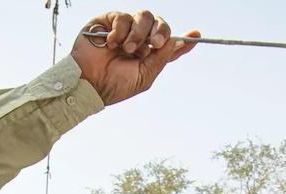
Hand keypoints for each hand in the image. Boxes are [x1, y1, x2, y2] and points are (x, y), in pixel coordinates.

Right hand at [72, 10, 197, 105]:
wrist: (89, 83)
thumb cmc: (114, 85)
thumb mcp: (145, 76)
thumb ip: (161, 57)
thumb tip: (176, 41)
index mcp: (148, 54)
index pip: (169, 43)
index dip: (184, 39)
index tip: (196, 34)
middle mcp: (138, 39)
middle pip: (160, 23)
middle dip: (160, 32)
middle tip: (153, 44)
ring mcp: (123, 29)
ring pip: (143, 17)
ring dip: (138, 34)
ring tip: (127, 49)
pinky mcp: (107, 22)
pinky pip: (122, 16)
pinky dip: (120, 30)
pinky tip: (112, 44)